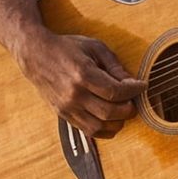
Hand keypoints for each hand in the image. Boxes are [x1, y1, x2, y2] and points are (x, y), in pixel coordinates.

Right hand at [19, 32, 143, 139]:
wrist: (35, 55)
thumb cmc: (66, 48)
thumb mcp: (94, 47)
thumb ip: (114, 66)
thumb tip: (132, 82)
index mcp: (83, 74)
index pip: (115, 92)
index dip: (134, 91)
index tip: (142, 86)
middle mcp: (74, 94)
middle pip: (110, 112)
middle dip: (128, 109)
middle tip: (134, 101)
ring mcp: (67, 107)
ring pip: (99, 127)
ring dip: (117, 123)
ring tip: (122, 111)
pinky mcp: (63, 114)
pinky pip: (88, 131)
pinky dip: (103, 130)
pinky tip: (110, 121)